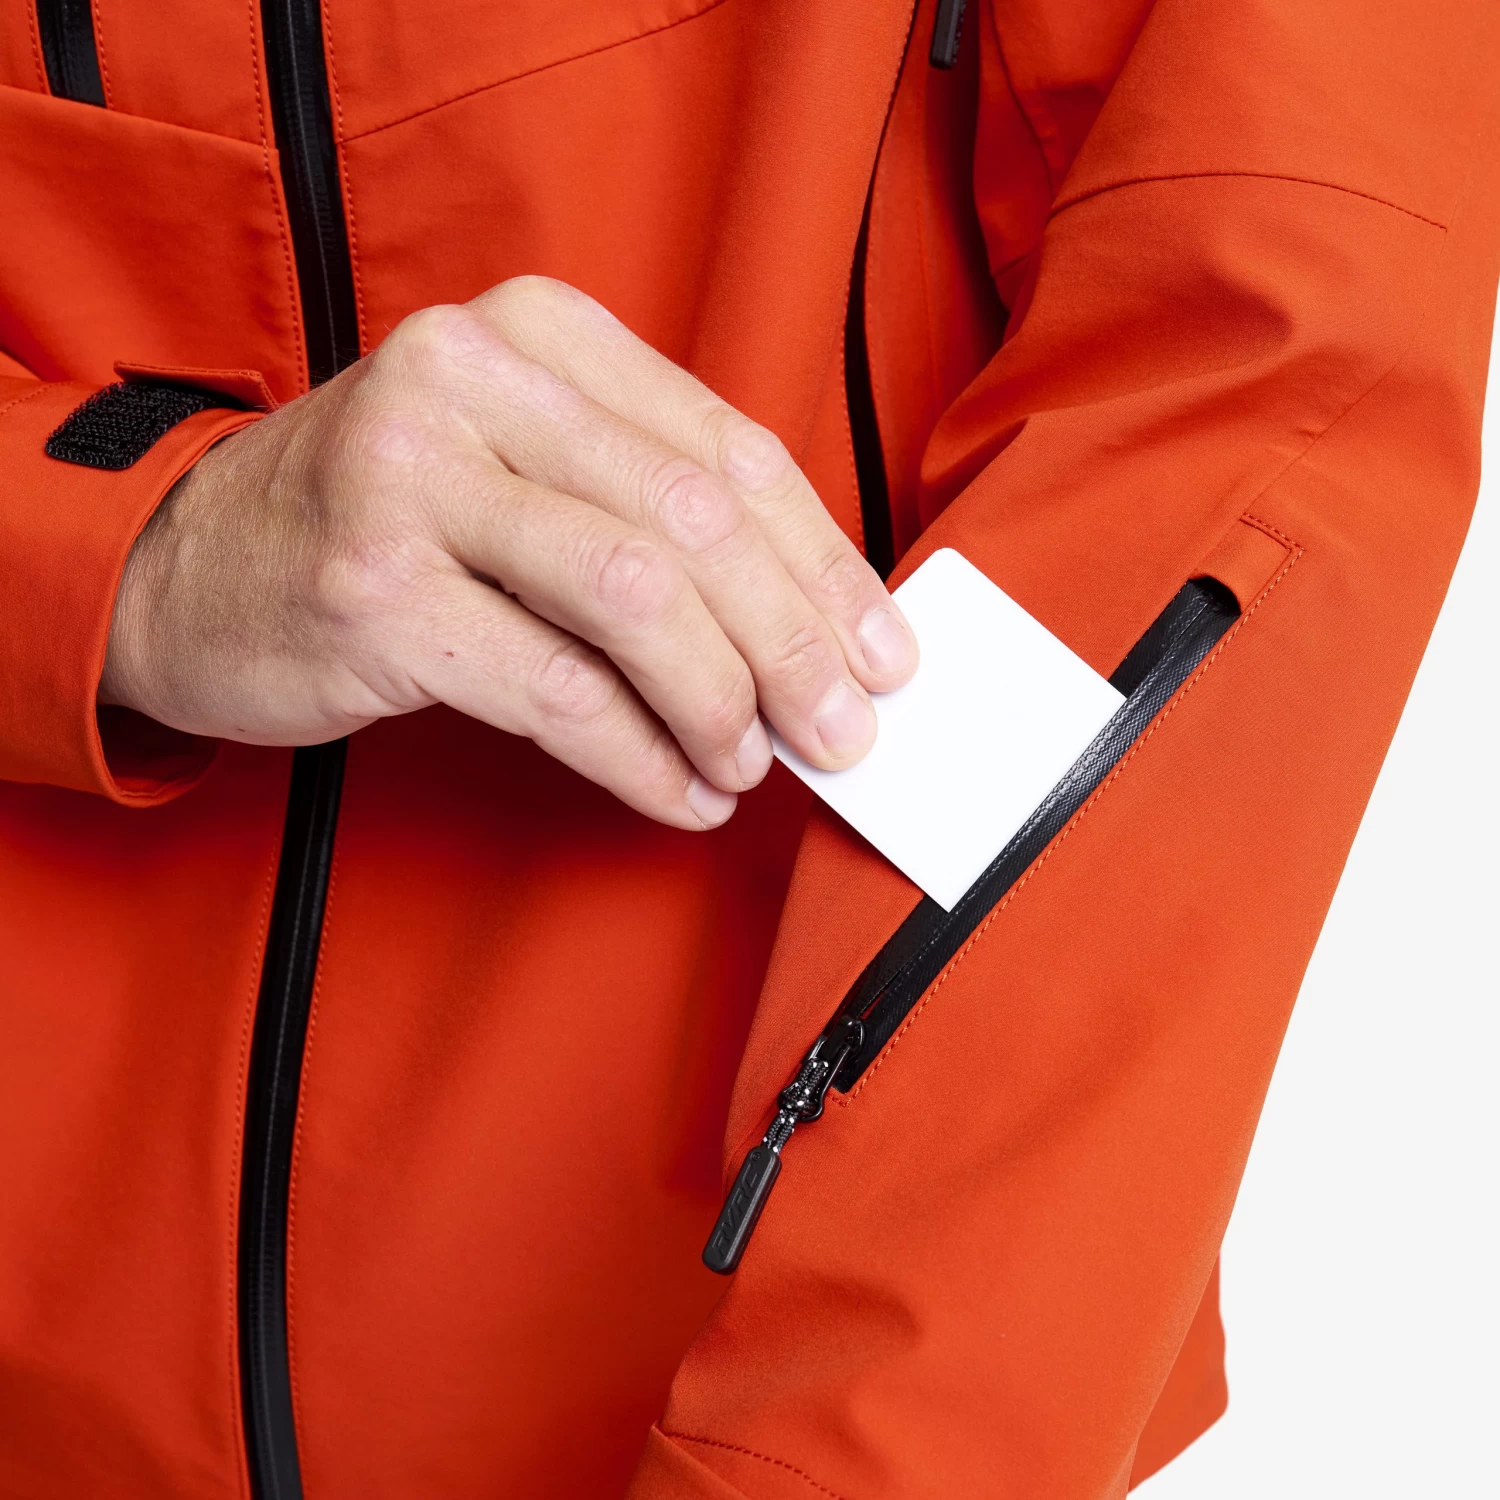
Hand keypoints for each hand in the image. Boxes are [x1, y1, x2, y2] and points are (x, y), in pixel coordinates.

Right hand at [101, 277, 917, 829]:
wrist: (192, 567)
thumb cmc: (389, 522)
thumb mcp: (523, 469)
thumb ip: (651, 514)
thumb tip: (809, 629)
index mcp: (539, 334)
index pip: (729, 450)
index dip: (824, 564)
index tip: (881, 651)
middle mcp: (474, 378)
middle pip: (697, 521)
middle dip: (795, 644)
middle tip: (843, 731)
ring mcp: (412, 477)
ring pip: (637, 600)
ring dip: (721, 704)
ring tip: (751, 766)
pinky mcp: (373, 589)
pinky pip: (558, 690)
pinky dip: (642, 757)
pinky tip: (680, 794)